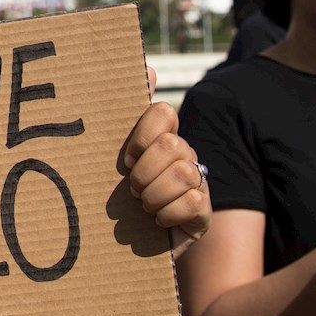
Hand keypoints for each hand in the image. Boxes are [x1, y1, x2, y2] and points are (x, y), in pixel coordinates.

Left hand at [121, 101, 210, 238]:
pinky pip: (194, 202)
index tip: (125, 160)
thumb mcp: (112, 160)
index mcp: (160, 137)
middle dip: (145, 171)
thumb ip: (123, 117)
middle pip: (173, 145)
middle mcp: (184, 154)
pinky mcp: (204, 211)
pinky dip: (168, 214)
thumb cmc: (116, 199)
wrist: (128, 246)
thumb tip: (148, 69)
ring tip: (143, 206)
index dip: (142, 135)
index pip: (163, 112)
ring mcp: (198, 182)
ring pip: (185, 174)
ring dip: (154, 195)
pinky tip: (158, 221)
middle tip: (132, 188)